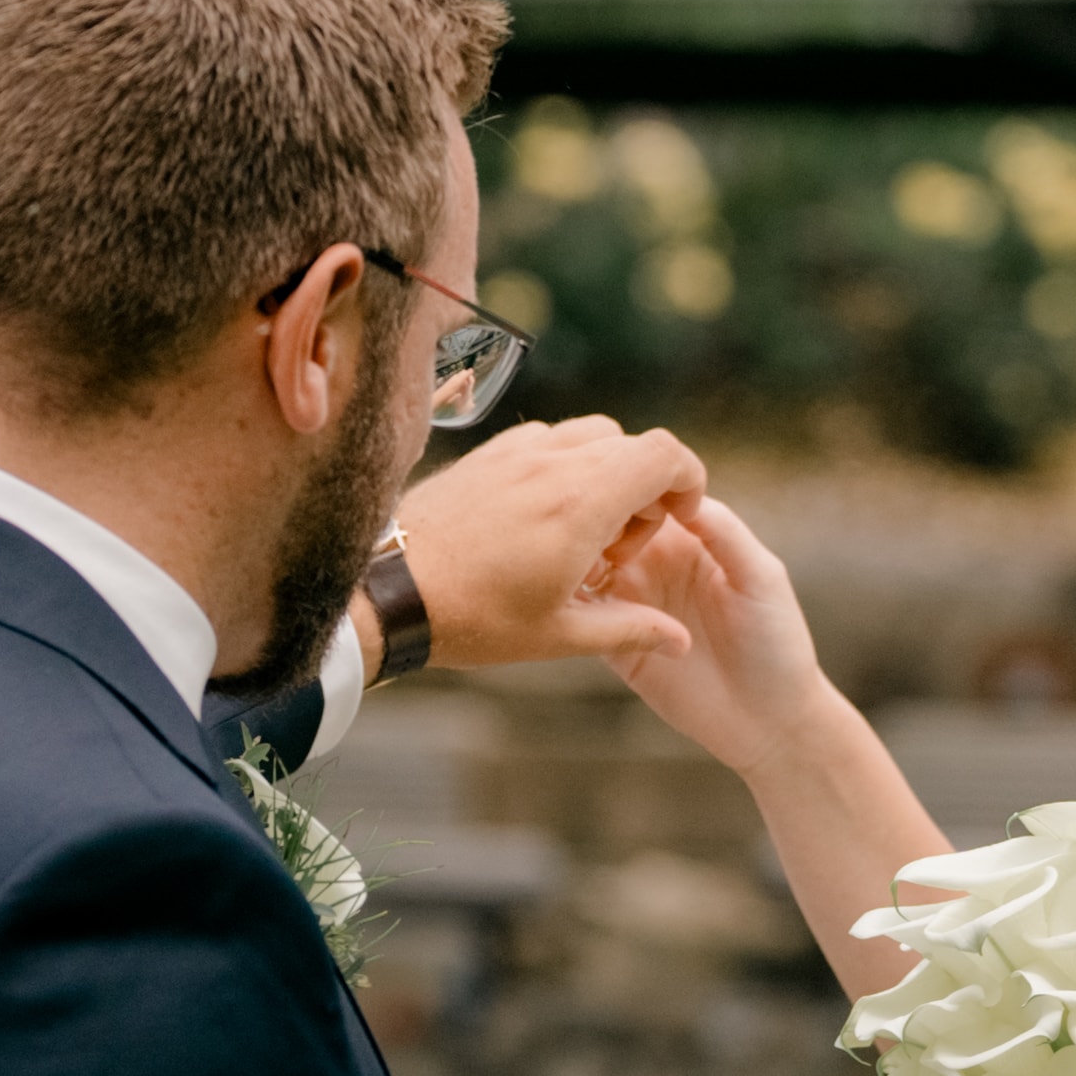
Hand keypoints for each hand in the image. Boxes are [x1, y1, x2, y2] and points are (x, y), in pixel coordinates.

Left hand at [391, 419, 706, 674]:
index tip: (678, 519)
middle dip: (645, 490)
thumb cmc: (474, 616)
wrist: (388, 590)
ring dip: (605, 473)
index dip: (688, 480)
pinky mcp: (488, 453)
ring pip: (590, 436)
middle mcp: (556, 462)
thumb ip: (628, 629)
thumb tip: (678, 640)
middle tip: (615, 549)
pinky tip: (540, 516)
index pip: (665, 454)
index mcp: (584, 501)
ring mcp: (518, 451)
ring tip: (580, 532)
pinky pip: (547, 438)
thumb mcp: (559, 634)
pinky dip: (564, 464)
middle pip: (632, 445)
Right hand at [590, 492, 842, 772]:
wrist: (769, 721)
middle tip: (583, 530)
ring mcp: (631, 604)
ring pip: (585, 569)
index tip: (614, 492)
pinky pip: (582, 619)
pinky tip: (573, 605)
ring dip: (574, 562)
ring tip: (576, 567)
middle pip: (605, 527)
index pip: (644, 495)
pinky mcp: (616, 645)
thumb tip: (675, 487)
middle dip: (589, 522)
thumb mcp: (759, 576)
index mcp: (688, 537)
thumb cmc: (776, 642)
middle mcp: (654, 563)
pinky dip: (570, 608)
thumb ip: (722, 531)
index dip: (625, 487)